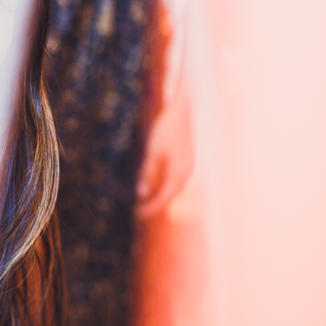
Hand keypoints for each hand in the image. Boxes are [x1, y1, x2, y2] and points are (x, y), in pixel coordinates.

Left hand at [136, 86, 194, 217]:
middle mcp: (187, 173)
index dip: (151, 208)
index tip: (137, 214)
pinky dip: (165, 186)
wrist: (183, 110)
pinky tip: (156, 185)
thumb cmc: (166, 128)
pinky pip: (176, 179)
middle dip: (155, 204)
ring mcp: (188, 166)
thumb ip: (148, 173)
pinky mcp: (187, 160)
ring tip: (145, 202)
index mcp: (179, 173)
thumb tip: (141, 194)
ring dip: (161, 196)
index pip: (164, 198)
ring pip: (174, 188)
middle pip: (170, 195)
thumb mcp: (153, 151)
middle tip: (138, 211)